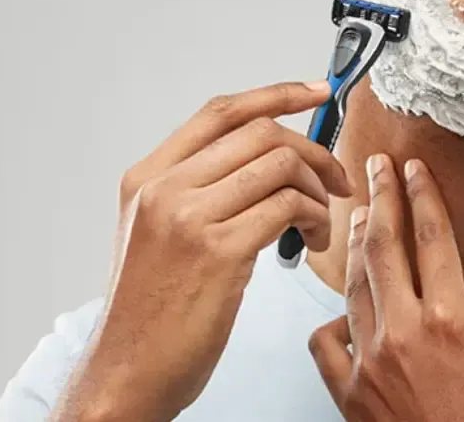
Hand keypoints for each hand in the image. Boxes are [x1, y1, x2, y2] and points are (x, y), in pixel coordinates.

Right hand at [53, 81, 354, 421]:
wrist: (127, 371)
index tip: (318, 91)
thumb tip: (265, 157)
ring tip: (321, 220)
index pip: (221, 112)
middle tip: (336, 177)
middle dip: (314, 149)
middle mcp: (164, 188)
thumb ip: (197, 188)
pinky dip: (315, 218)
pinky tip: (314, 239)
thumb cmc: (152, 310)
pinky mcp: (218, 251)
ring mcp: (189, 218)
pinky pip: (288, 207)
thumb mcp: (156, 232)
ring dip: (318, 189)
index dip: (277, 94)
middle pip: (261, 132)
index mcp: (147, 177)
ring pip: (281, 165)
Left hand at [310, 155, 463, 421]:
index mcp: (452, 321)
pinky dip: (333, 319)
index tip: (414, 166)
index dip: (423, 195)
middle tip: (376, 166)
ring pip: (354, 287)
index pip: (432, 237)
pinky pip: (328, 344)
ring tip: (362, 214)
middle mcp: (403, 334)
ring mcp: (371, 365)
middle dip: (381, 198)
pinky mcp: (351, 398)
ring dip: (357, 245)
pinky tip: (345, 308)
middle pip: (384, 247)